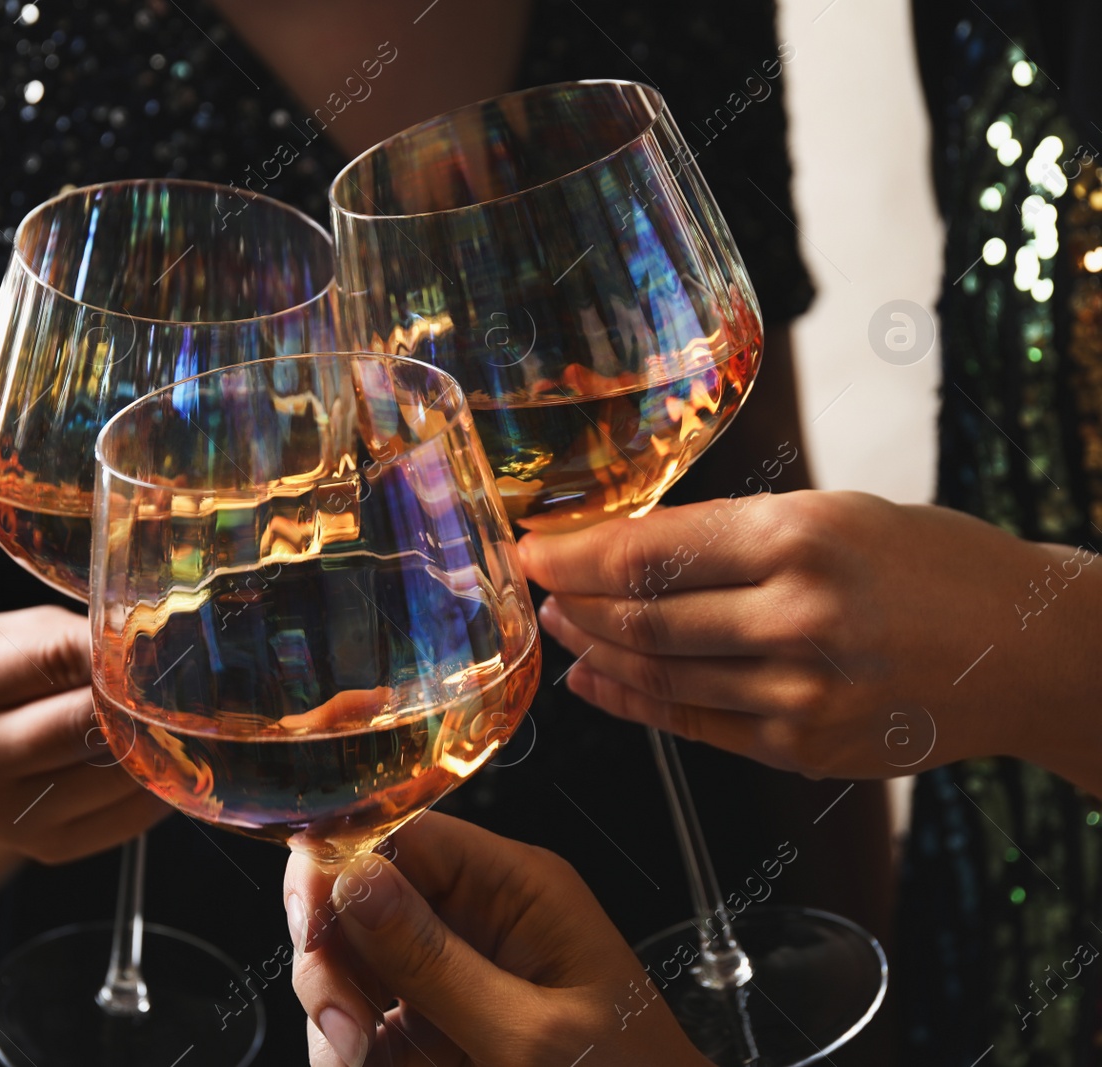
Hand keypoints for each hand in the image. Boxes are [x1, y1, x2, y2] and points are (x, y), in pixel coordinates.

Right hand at [0, 605, 167, 863]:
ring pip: (115, 773)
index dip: (119, 648)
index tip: (159, 639)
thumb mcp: (6, 635)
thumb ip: (67, 638)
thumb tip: (149, 652)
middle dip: (141, 697)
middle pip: (85, 723)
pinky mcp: (44, 848)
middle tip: (181, 677)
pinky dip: (159, 784)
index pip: (58, 658)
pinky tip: (165, 758)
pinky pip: (128, 817)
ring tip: (176, 714)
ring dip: (158, 741)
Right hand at [285, 813, 708, 1066]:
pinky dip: (352, 1053)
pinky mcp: (436, 1029)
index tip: (312, 929)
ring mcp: (451, 975)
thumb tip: (353, 876)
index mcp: (515, 888)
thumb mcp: (531, 1035)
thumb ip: (434, 961)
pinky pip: (365, 1023)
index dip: (338, 869)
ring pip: (347, 969)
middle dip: (334, 965)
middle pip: (357, 903)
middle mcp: (477, 917)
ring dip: (338, 1022)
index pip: (400, 834)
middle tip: (350, 1037)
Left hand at [520, 490, 1101, 786]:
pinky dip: (635, 704)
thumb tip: (628, 547)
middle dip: (575, 602)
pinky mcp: (806, 748)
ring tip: (563, 631)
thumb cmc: (937, 566)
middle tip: (539, 590)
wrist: (1034, 651)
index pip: (651, 551)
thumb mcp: (839, 513)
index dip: (575, 554)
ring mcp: (802, 693)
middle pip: (643, 615)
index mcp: (801, 537)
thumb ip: (735, 535)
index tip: (533, 549)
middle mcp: (797, 616)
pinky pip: (695, 725)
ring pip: (661, 673)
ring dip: (596, 652)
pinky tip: (598, 685)